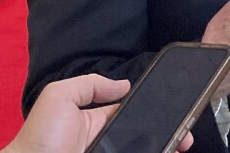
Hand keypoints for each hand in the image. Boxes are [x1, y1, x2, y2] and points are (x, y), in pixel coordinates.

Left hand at [1, 74, 193, 152]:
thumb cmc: (42, 137)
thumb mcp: (59, 97)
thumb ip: (90, 84)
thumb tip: (125, 85)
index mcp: (98, 121)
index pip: (135, 113)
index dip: (156, 110)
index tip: (177, 107)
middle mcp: (109, 142)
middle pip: (148, 136)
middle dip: (171, 132)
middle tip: (187, 134)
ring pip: (148, 149)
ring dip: (169, 145)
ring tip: (183, 144)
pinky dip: (158, 152)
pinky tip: (171, 151)